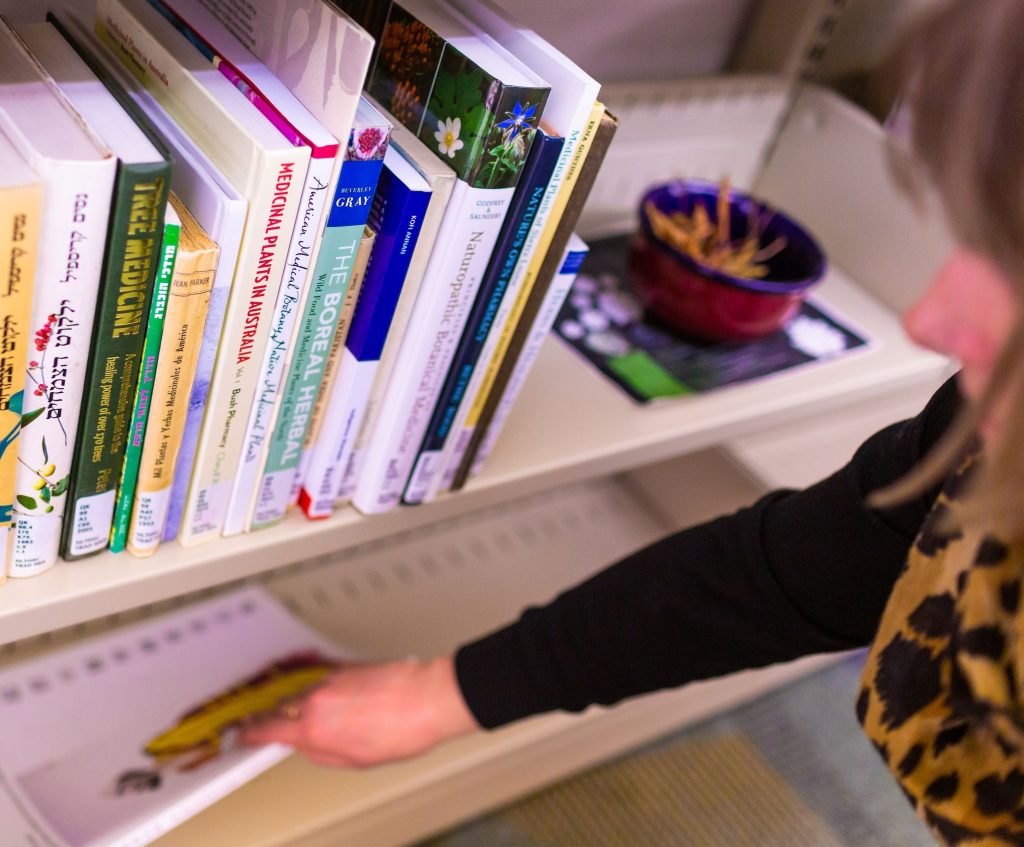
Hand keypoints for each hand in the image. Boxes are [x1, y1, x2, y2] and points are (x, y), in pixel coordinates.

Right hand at [239, 655, 478, 767]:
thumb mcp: (356, 761)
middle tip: (276, 727)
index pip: (267, 729)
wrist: (428, 698)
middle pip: (281, 707)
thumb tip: (306, 748)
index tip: (245, 736)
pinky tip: (336, 698)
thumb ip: (321, 754)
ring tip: (321, 716)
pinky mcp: (345, 665)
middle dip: (277, 718)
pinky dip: (321, 689)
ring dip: (303, 703)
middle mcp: (317, 699)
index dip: (251, 734)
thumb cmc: (402, 730)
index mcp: (314, 729)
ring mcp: (330, 679)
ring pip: (302, 691)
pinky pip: (321, 679)